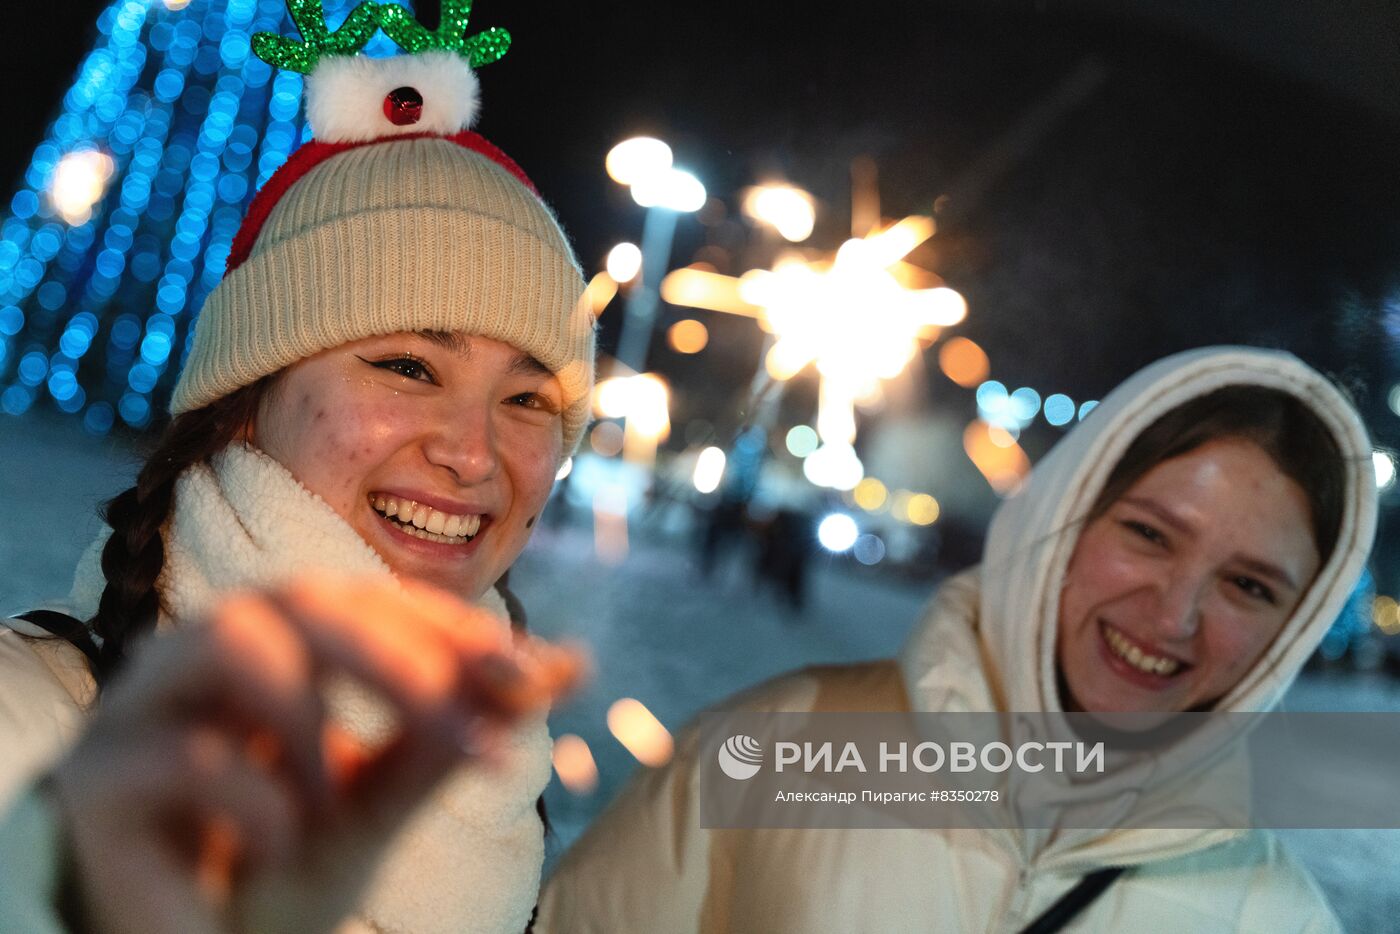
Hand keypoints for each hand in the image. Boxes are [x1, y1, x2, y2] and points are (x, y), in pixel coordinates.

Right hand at [47, 574, 583, 933]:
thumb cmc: (274, 865)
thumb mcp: (377, 805)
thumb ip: (452, 735)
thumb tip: (568, 661)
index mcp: (279, 652)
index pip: (366, 602)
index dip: (442, 626)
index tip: (519, 667)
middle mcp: (210, 657)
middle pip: (304, 600)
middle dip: (398, 656)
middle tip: (469, 724)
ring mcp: (145, 707)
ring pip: (231, 637)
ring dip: (312, 718)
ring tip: (340, 800)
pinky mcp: (95, 779)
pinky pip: (177, 753)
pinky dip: (253, 798)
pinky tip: (285, 842)